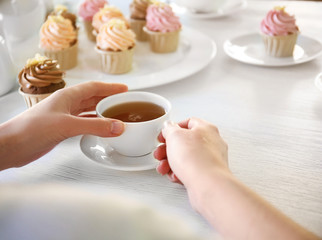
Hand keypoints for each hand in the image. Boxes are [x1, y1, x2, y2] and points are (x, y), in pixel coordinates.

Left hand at [0, 81, 127, 169]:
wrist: (12, 146)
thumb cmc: (31, 129)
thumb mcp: (67, 126)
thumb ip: (94, 126)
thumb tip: (118, 126)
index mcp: (67, 96)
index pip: (94, 87)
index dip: (110, 88)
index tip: (124, 90)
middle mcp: (66, 104)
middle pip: (92, 98)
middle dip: (109, 99)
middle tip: (124, 102)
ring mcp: (64, 116)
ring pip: (88, 110)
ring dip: (102, 112)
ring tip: (116, 114)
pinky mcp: (62, 128)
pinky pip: (83, 122)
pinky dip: (94, 124)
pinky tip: (101, 127)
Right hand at [154, 117, 228, 187]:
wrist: (207, 184)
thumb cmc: (196, 159)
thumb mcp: (174, 136)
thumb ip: (169, 128)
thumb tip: (168, 127)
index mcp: (206, 128)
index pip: (188, 122)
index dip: (173, 128)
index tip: (164, 135)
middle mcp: (212, 143)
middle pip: (185, 142)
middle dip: (168, 149)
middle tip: (160, 153)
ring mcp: (211, 159)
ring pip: (186, 158)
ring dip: (171, 162)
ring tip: (164, 167)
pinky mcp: (208, 174)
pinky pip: (191, 171)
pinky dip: (180, 173)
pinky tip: (175, 176)